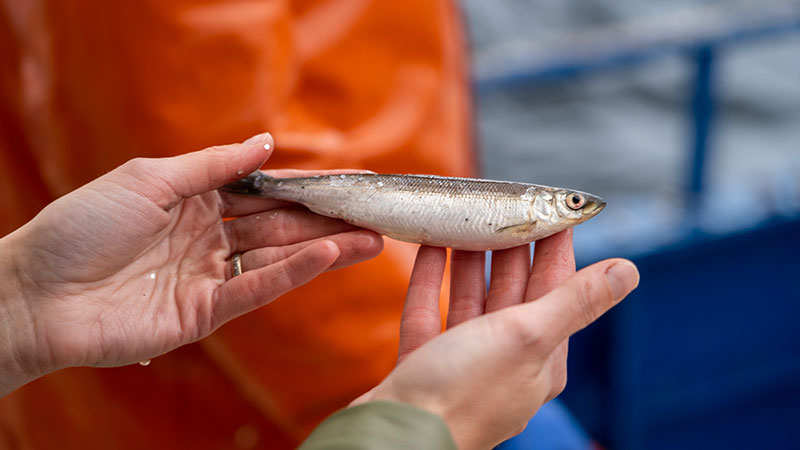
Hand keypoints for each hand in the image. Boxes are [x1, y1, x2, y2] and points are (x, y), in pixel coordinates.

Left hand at [0, 132, 382, 395]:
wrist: (38, 292)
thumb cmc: (83, 226)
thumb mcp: (150, 179)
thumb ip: (214, 166)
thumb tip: (267, 143)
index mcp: (194, 201)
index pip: (264, 191)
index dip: (307, 186)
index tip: (350, 180)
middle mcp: (208, 238)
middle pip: (280, 225)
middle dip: (328, 219)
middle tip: (376, 214)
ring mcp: (209, 276)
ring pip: (278, 257)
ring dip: (326, 247)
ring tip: (372, 239)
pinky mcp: (206, 312)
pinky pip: (257, 288)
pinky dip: (293, 272)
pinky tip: (328, 254)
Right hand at [354, 231, 638, 449]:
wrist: (396, 433)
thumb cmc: (465, 390)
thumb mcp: (527, 336)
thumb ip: (575, 301)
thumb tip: (629, 271)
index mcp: (540, 357)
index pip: (556, 288)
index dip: (554, 246)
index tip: (550, 208)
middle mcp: (505, 358)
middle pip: (512, 290)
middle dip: (508, 245)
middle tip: (501, 203)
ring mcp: (462, 359)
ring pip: (470, 296)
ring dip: (468, 258)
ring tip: (465, 218)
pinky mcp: (425, 360)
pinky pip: (430, 308)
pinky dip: (430, 277)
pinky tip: (430, 246)